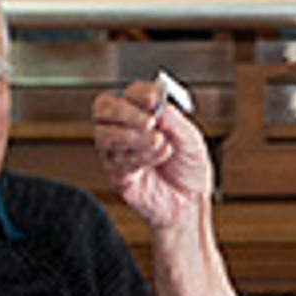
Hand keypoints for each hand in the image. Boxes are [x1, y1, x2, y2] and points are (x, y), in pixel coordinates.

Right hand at [91, 81, 211, 230]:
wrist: (190, 202)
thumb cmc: (188, 169)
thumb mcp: (191, 138)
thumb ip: (173, 120)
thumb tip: (157, 106)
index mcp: (142, 115)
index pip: (129, 93)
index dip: (138, 93)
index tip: (154, 99)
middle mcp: (125, 130)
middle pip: (104, 109)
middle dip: (126, 112)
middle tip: (150, 122)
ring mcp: (118, 153)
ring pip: (106, 135)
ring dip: (134, 137)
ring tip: (159, 143)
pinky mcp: (118, 175)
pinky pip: (117, 160)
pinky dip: (140, 156)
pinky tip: (159, 158)